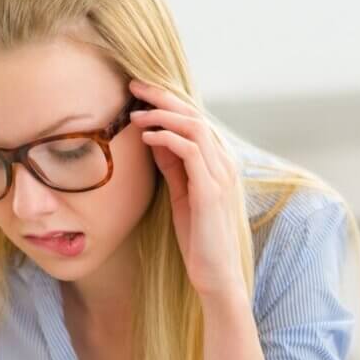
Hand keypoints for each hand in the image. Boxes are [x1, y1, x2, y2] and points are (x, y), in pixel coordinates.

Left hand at [128, 79, 247, 301]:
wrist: (216, 274)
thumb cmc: (198, 236)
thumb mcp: (182, 192)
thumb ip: (173, 164)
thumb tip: (153, 136)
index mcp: (220, 161)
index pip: (195, 118)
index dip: (168, 100)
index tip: (139, 91)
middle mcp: (225, 162)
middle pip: (195, 114)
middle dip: (162, 96)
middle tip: (133, 85)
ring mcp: (221, 174)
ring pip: (194, 126)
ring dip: (162, 114)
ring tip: (135, 112)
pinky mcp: (211, 190)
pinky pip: (189, 150)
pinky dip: (167, 137)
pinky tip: (146, 137)